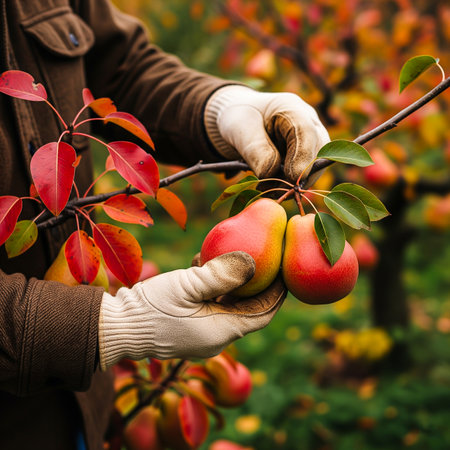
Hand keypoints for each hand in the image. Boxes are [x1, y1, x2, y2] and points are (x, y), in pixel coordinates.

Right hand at [98, 252, 285, 369]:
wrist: (115, 327)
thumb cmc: (151, 308)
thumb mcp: (188, 285)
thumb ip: (222, 274)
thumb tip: (253, 262)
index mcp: (221, 331)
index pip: (263, 314)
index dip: (277, 293)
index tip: (284, 271)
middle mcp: (215, 336)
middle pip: (247, 309)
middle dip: (256, 285)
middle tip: (264, 258)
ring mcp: (200, 333)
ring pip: (226, 305)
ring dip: (230, 282)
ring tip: (229, 255)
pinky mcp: (187, 326)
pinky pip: (208, 305)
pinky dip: (211, 287)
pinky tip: (201, 264)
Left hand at [204, 85, 329, 182]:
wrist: (238, 122)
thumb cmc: (238, 118)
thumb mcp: (239, 128)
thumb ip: (255, 149)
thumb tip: (271, 174)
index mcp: (292, 108)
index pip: (306, 131)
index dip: (303, 156)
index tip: (293, 178)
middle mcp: (308, 124)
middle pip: (318, 151)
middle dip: (301, 175)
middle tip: (278, 191)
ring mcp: (309, 142)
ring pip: (314, 167)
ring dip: (293, 184)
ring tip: (266, 190)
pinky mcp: (304, 159)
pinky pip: (304, 176)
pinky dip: (288, 186)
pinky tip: (270, 189)